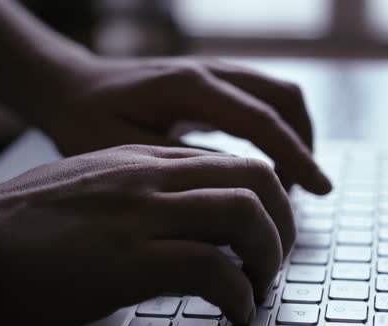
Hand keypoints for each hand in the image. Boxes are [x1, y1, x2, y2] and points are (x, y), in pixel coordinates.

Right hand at [0, 145, 294, 325]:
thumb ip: (126, 199)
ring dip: (268, 258)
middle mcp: (147, 179)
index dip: (260, 200)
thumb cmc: (8, 228)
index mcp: (136, 162)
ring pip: (244, 215)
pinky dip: (238, 295)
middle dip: (281, 224)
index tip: (261, 234)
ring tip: (260, 289)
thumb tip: (159, 228)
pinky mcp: (127, 262)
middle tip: (275, 262)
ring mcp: (140, 217)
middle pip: (254, 179)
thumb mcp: (80, 192)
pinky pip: (212, 270)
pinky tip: (235, 313)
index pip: (228, 164)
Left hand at [28, 56, 331, 194]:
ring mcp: (210, 71)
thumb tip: (236, 186)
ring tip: (290, 183)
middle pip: (283, 97)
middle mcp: (207, 71)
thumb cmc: (83, 123)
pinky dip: (276, 129)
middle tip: (309, 191)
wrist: (66, 88)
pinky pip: (259, 99)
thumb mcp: (122, 151)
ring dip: (294, 135)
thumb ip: (181, 166)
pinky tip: (266, 165)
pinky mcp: (208, 82)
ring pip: (276, 93)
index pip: (261, 121)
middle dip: (305, 144)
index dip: (295, 157)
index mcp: (188, 87)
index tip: (320, 189)